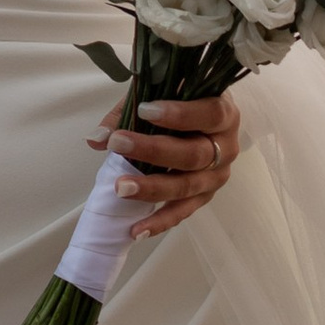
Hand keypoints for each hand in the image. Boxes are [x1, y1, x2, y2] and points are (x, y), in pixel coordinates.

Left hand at [91, 93, 241, 240]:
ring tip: (121, 188)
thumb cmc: (180, 102)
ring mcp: (217, 176)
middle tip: (118, 144)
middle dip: (154, 151)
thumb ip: (128, 112)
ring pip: (187, 186)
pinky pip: (183, 212)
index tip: (144, 110)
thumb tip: (97, 140)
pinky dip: (160, 221)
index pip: (210, 114)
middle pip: (194, 154)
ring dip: (152, 189)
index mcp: (224, 113)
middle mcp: (227, 147)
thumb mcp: (160, 95)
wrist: (203, 121)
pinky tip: (137, 229)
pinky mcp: (205, 197)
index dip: (180, 114)